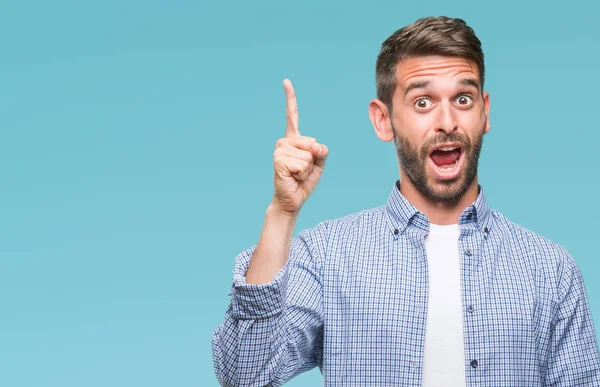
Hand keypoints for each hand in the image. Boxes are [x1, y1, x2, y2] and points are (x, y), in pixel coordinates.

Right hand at [271, 79, 327, 215]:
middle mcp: (284, 141)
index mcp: (294, 139)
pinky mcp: (278, 160)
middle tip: (301, 171)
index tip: (286, 81)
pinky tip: (292, 177)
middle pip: (313, 142)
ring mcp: (279, 149)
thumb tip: (314, 144)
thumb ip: (321, 150)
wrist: (292, 200)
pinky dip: (302, 173)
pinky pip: (302, 163)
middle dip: (313, 160)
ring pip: (308, 155)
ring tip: (296, 174)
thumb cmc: (304, 182)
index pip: (291, 115)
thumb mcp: (319, 163)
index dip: (290, 98)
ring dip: (307, 169)